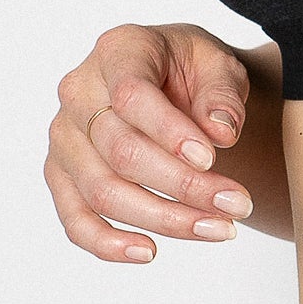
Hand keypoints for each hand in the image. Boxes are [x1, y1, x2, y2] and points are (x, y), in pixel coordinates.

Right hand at [45, 22, 255, 262]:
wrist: (176, 85)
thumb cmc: (196, 72)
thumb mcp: (221, 67)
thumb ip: (223, 94)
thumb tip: (221, 134)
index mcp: (118, 50)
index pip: (131, 95)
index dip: (170, 132)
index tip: (212, 158)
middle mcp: (78, 91)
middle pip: (121, 151)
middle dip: (184, 186)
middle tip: (239, 205)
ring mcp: (65, 136)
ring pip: (103, 191)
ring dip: (164, 219)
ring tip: (221, 229)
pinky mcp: (63, 175)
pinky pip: (74, 218)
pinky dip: (107, 243)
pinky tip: (150, 252)